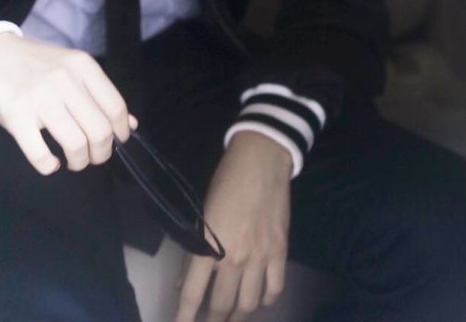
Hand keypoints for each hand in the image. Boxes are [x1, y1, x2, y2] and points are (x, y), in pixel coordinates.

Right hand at [0, 32, 136, 175]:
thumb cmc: (34, 65)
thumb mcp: (71, 69)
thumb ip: (99, 95)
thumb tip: (130, 125)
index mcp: (82, 66)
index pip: (116, 108)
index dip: (120, 133)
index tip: (113, 142)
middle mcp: (64, 79)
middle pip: (100, 131)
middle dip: (100, 153)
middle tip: (91, 156)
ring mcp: (40, 97)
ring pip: (76, 144)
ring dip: (78, 162)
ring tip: (71, 160)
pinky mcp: (16, 114)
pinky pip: (40, 154)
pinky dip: (49, 166)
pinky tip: (49, 161)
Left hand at [175, 131, 291, 321]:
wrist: (261, 160)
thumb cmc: (226, 181)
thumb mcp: (202, 213)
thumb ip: (195, 249)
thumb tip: (185, 281)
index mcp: (209, 245)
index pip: (192, 293)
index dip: (184, 317)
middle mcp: (235, 257)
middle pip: (221, 305)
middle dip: (212, 321)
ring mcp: (260, 257)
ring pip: (249, 304)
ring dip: (238, 316)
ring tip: (231, 318)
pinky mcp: (280, 252)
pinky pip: (274, 289)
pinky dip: (266, 301)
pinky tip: (258, 300)